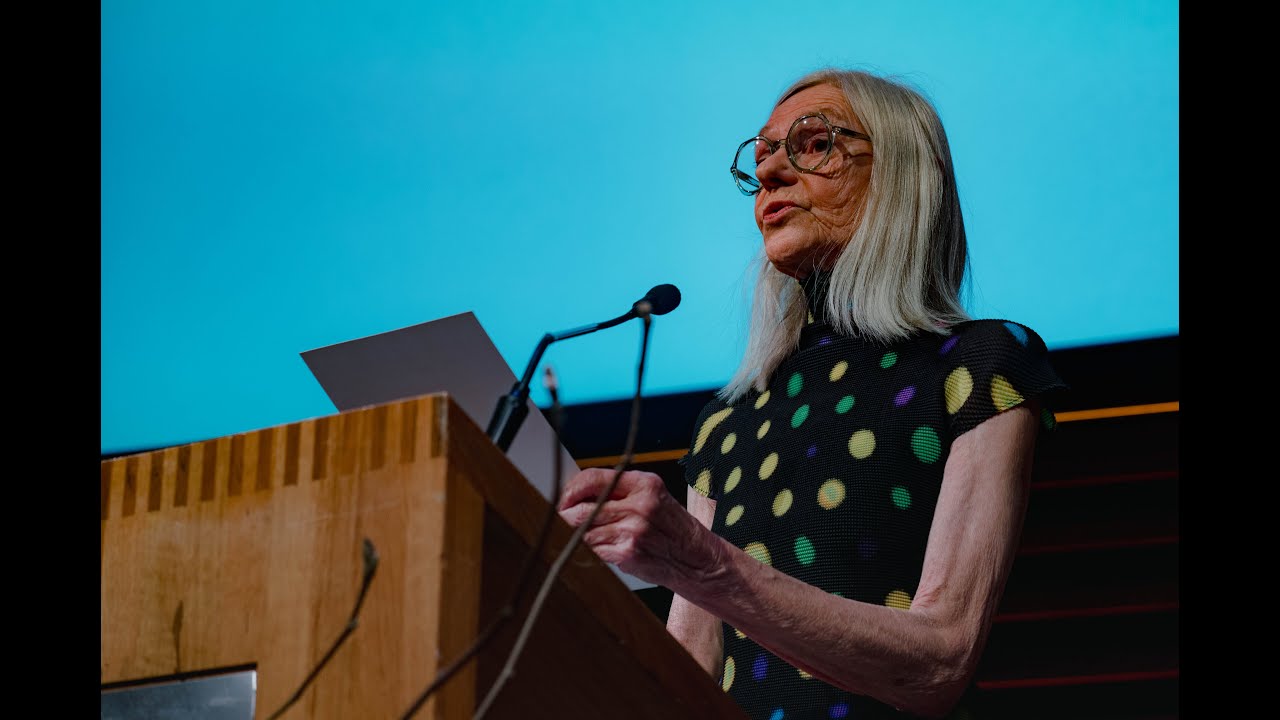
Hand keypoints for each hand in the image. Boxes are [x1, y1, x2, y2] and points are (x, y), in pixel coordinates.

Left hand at [557, 468, 722, 588]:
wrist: (697, 558)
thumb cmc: (672, 527)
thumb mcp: (652, 496)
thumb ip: (618, 491)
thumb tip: (575, 494)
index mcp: (644, 484)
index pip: (593, 478)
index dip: (571, 490)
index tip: (564, 499)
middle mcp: (639, 505)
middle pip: (582, 509)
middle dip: (567, 517)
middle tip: (565, 520)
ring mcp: (633, 530)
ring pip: (584, 532)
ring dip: (580, 536)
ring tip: (592, 536)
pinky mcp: (628, 553)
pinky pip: (595, 550)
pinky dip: (594, 551)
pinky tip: (607, 548)